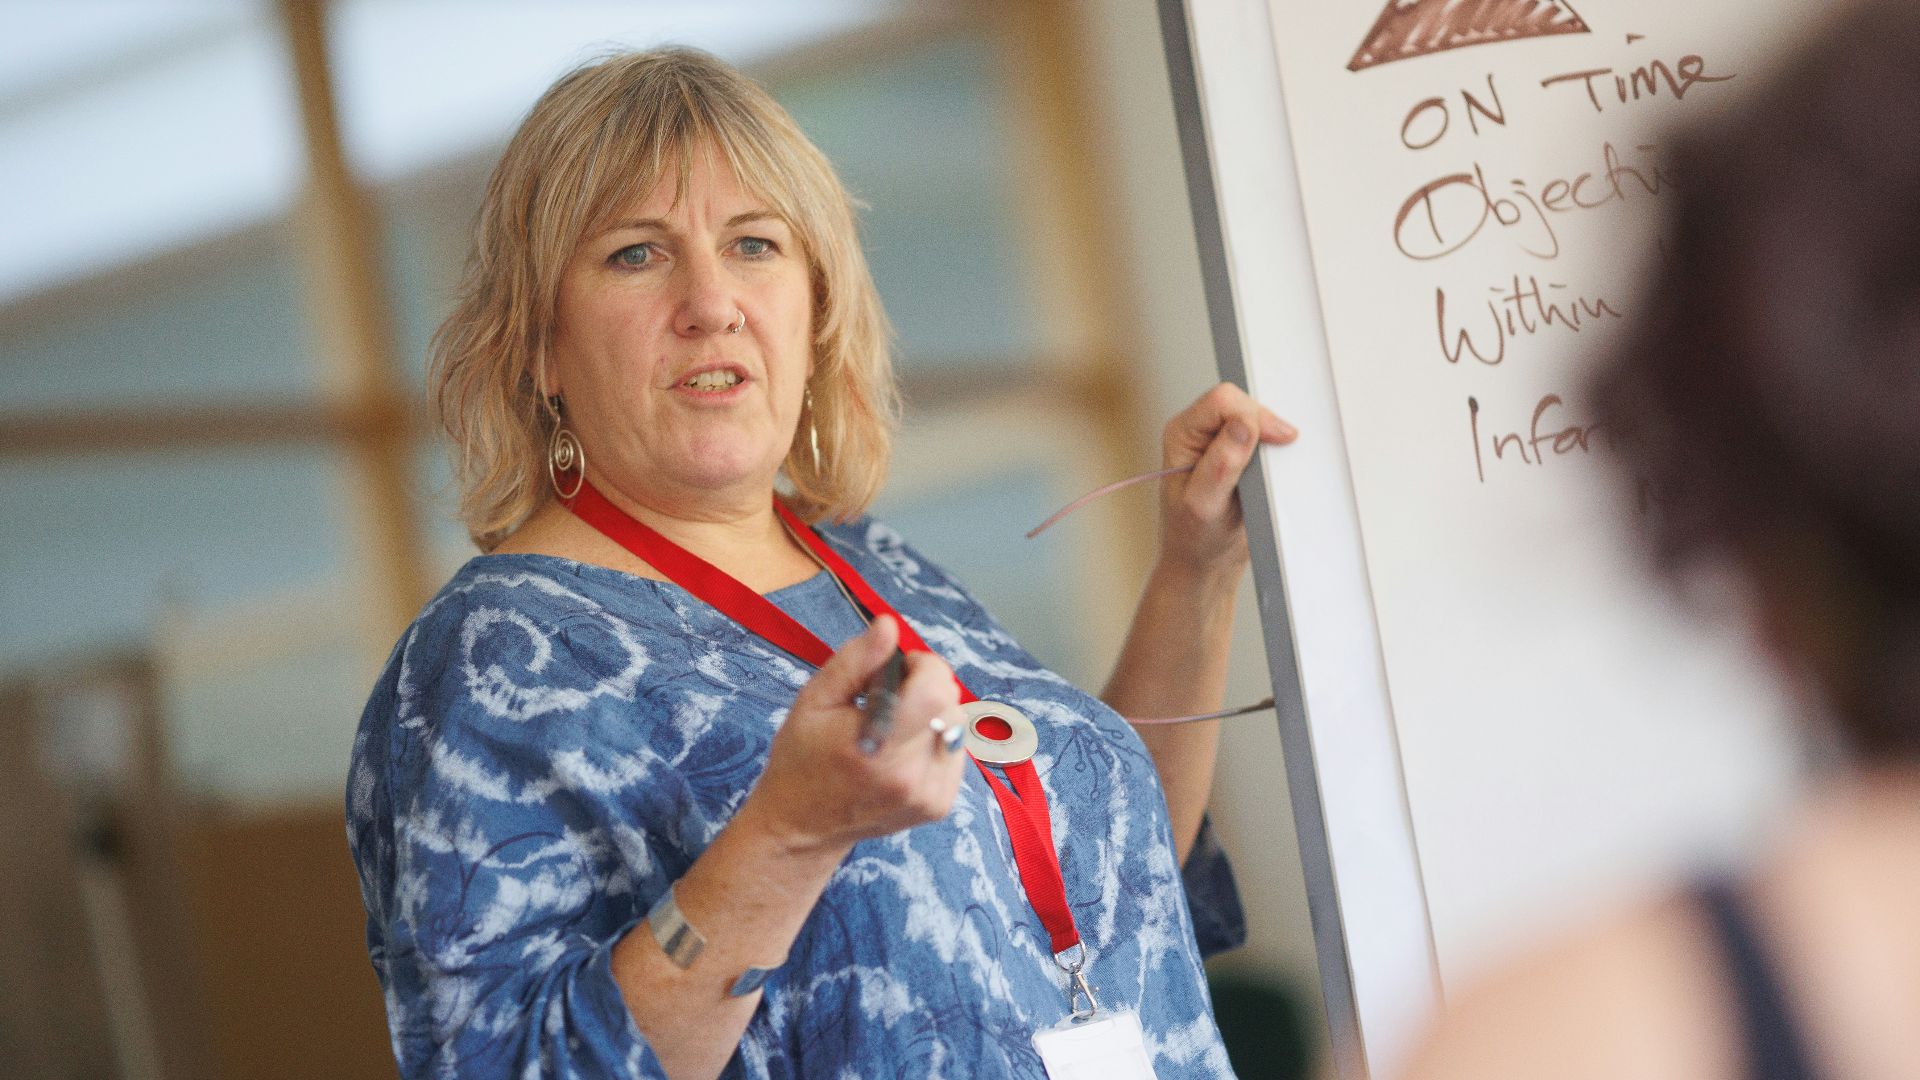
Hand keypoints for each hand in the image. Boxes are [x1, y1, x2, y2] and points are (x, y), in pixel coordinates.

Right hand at [744, 615, 968, 856]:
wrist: (803, 828)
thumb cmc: (802, 758)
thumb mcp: (815, 700)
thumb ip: (855, 660)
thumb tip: (889, 625)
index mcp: (877, 746)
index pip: (935, 690)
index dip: (923, 666)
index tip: (898, 668)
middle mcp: (911, 775)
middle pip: (951, 704)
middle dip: (927, 687)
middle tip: (888, 697)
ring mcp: (930, 795)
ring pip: (958, 726)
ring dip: (933, 714)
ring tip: (893, 726)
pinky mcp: (939, 805)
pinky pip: (956, 752)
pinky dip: (936, 740)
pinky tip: (903, 749)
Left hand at [1158, 383, 1296, 578]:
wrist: (1204, 561)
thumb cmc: (1194, 538)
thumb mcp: (1205, 505)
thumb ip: (1221, 465)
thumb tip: (1242, 427)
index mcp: (1181, 434)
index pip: (1222, 401)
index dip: (1251, 415)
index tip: (1274, 440)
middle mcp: (1198, 432)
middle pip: (1242, 402)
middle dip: (1263, 426)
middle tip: (1274, 459)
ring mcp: (1219, 441)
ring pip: (1256, 416)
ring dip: (1270, 439)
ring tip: (1268, 471)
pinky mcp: (1238, 453)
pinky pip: (1264, 436)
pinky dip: (1274, 450)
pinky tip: (1272, 472)